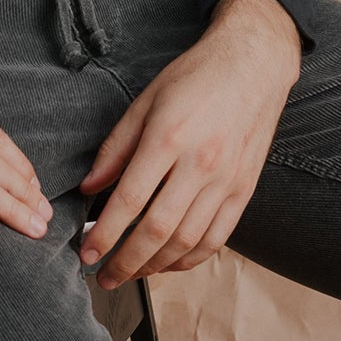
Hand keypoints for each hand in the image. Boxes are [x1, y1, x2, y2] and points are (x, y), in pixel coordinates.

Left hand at [75, 0, 299, 288]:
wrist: (254, 64)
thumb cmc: (196, 77)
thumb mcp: (145, 101)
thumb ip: (115, 148)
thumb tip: (89, 188)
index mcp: (168, 138)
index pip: (129, 201)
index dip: (104, 234)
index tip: (87, 252)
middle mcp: (200, 165)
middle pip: (158, 231)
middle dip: (126, 261)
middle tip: (103, 276)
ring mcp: (227, 181)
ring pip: (187, 241)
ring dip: (155, 266)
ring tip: (131, 273)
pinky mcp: (245, 189)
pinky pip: (217, 237)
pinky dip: (190, 259)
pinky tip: (168, 264)